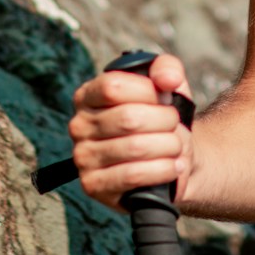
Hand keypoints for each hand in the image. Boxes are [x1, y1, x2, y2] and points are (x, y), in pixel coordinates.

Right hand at [68, 52, 193, 211]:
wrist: (171, 159)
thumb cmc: (162, 118)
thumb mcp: (167, 85)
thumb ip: (166, 68)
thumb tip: (168, 78)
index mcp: (88, 96)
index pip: (113, 86)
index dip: (147, 90)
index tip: (165, 97)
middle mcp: (78, 125)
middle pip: (128, 118)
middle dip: (164, 120)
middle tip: (174, 124)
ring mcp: (83, 158)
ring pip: (135, 147)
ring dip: (168, 146)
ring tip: (176, 146)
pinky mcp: (94, 186)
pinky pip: (132, 176)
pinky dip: (162, 169)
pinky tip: (173, 165)